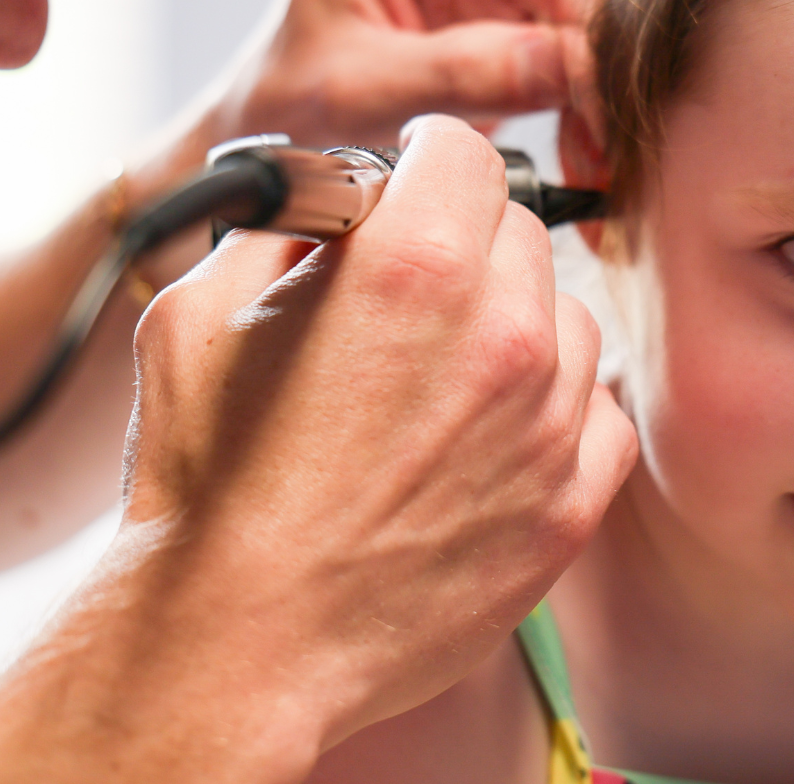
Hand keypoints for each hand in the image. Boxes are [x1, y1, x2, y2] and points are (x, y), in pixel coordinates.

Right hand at [129, 117, 633, 749]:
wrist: (233, 644)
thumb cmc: (203, 485)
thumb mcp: (195, 313)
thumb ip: (280, 229)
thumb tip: (326, 202)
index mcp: (412, 266)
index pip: (465, 150)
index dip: (424, 160)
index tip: (409, 182)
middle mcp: (503, 336)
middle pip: (518, 230)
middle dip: (462, 242)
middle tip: (407, 289)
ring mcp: (550, 428)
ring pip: (567, 318)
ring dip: (514, 325)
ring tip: (441, 373)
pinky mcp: (569, 508)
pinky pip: (597, 415)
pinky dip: (554, 411)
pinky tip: (488, 434)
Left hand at [199, 0, 598, 148]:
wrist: (271, 146)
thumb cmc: (287, 108)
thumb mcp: (364, 92)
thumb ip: (460, 72)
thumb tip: (566, 66)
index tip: (596, 67)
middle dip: (588, 47)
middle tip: (608, 124)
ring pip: (574, 6)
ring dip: (593, 82)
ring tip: (598, 152)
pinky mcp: (497, 9)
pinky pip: (565, 45)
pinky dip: (580, 100)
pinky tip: (587, 150)